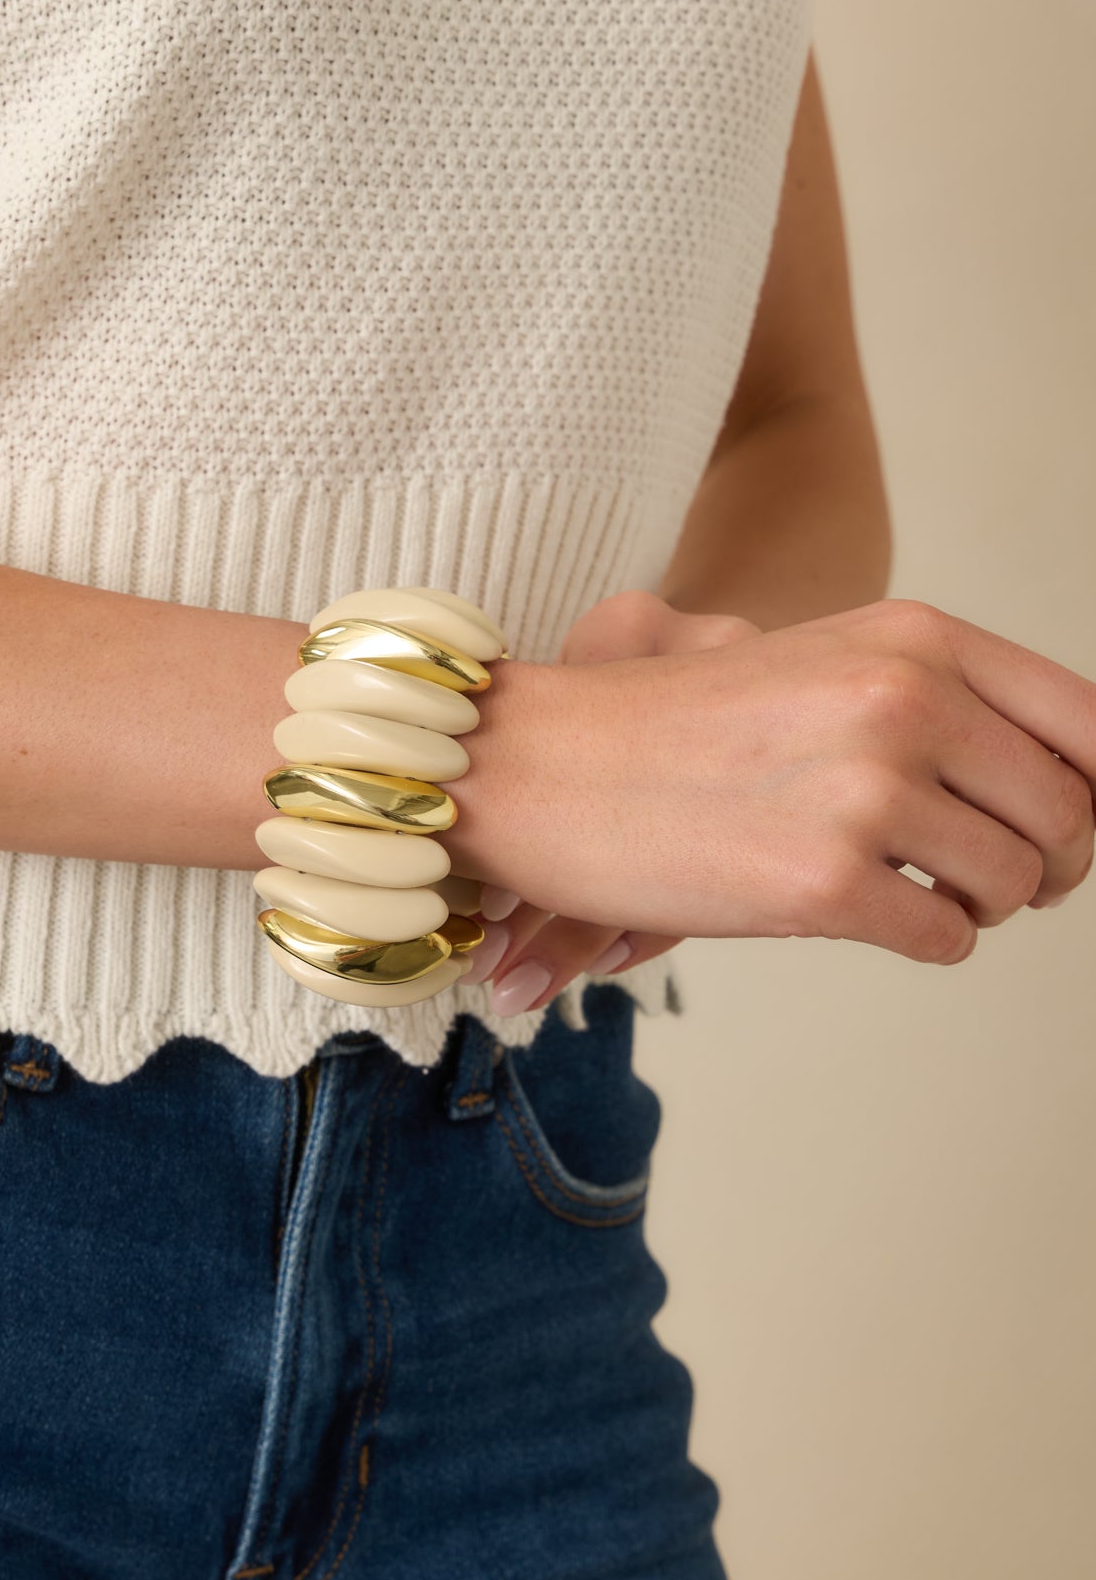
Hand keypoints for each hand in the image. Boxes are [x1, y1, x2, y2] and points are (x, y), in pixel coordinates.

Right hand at [446, 598, 1095, 965]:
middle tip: (997, 882)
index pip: (1088, 723)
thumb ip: (934, 697)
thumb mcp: (821, 665)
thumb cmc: (673, 725)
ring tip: (915, 891)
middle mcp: (903, 700)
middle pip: (1068, 814)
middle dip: (1049, 864)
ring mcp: (867, 790)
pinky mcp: (823, 882)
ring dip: (979, 904)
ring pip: (1013, 883)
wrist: (538, 764)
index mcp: (912, 638)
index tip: (1064, 828)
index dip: (1095, 792)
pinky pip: (946, 939)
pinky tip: (865, 914)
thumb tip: (1068, 781)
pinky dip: (925, 941)